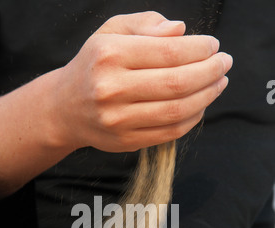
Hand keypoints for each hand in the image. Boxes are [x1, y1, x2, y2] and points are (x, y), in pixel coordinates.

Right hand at [56, 11, 232, 151]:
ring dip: (206, 96)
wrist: (65, 108)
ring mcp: (118, 120)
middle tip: (224, 64)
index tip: (214, 46)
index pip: (168, 52)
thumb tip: (181, 31)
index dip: (199, 49)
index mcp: (109, 55)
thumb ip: (145, 24)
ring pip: (177, 110)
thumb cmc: (94, 65)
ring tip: (218, 83)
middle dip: (210, 72)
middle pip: (177, 83)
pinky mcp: (126, 141)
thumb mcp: (110, 32)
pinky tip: (200, 104)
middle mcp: (111, 89)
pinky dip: (192, 118)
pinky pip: (169, 132)